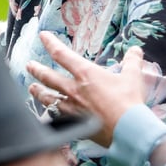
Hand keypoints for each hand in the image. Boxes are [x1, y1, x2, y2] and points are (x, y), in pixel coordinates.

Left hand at [27, 32, 149, 145]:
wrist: (127, 130)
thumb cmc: (129, 102)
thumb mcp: (133, 77)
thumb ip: (132, 61)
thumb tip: (136, 50)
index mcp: (86, 74)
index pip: (62, 54)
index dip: (51, 43)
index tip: (43, 36)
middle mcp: (74, 89)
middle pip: (49, 76)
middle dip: (37, 70)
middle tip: (29, 65)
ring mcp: (72, 107)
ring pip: (48, 98)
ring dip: (38, 91)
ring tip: (32, 88)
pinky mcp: (75, 123)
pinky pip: (56, 116)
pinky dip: (50, 113)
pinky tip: (47, 113)